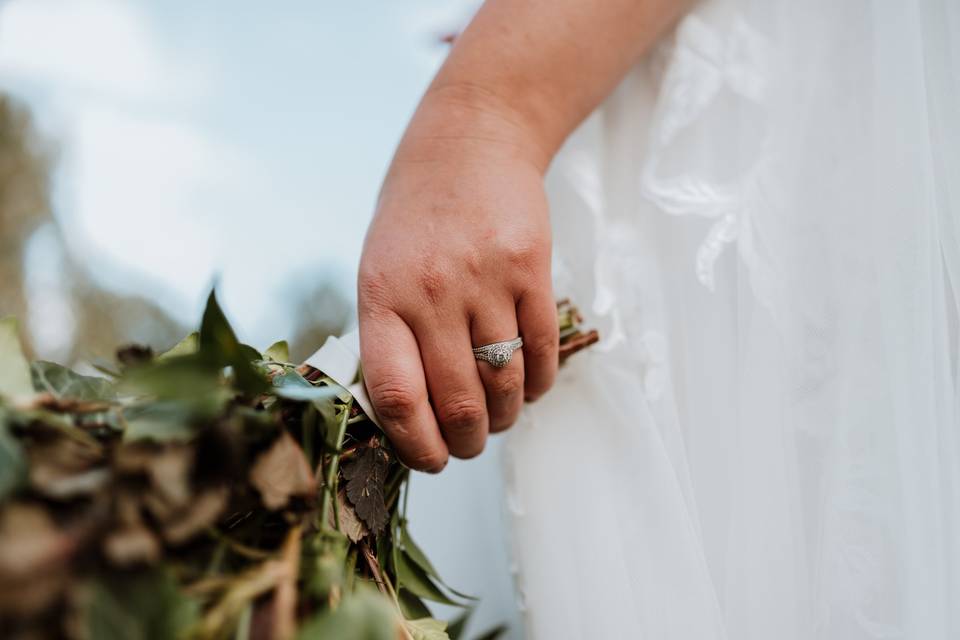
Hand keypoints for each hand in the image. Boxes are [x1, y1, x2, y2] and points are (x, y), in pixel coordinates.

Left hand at [357, 88, 558, 471]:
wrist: (469, 142)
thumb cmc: (415, 217)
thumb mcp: (379, 270)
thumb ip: (389, 339)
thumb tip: (408, 420)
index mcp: (381, 297)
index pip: (397, 397)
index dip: (416, 446)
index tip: (430, 460)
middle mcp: (431, 291)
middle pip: (459, 402)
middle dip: (466, 443)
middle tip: (468, 446)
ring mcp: (486, 279)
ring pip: (504, 384)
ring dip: (504, 418)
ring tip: (498, 417)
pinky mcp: (532, 269)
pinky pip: (541, 351)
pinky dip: (537, 384)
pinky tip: (527, 386)